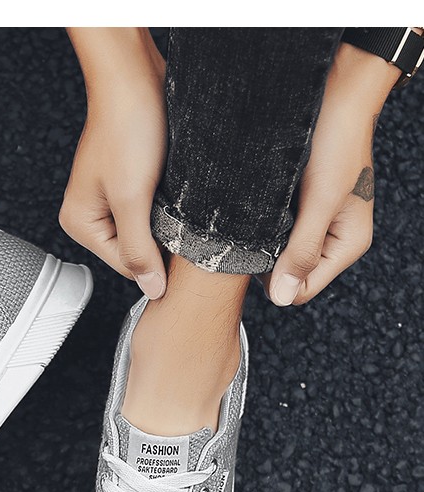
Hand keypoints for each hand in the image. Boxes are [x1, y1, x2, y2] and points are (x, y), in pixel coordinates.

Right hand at [60, 28, 167, 298]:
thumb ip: (139, 250)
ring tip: (169, 194)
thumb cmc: (127, 128)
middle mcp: (91, 216)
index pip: (126, 266)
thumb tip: (152, 291)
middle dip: (159, 236)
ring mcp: (111, 201)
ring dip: (165, 220)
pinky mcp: (130, 186)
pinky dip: (167, 206)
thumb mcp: (132, 199)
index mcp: (80, 224)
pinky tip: (172, 189)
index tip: (179, 244)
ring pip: (147, 232)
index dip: (155, 259)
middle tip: (173, 210)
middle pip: (136, 251)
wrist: (136, 78)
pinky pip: (152, 212)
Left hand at [265, 43, 401, 305]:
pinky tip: (251, 207)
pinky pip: (273, 230)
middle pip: (286, 275)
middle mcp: (331, 240)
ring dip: (260, 241)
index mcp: (346, 246)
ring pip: (276, 253)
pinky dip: (260, 224)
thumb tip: (282, 300)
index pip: (299, 291)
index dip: (272, 280)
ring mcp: (314, 225)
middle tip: (246, 231)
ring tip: (250, 215)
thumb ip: (303, 250)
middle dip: (265, 261)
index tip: (250, 254)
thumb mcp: (320, 200)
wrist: (335, 91)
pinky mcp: (298, 208)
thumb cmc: (334, 141)